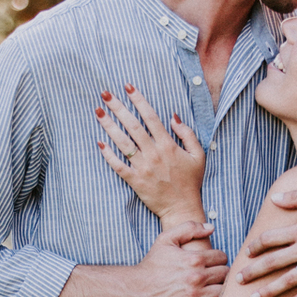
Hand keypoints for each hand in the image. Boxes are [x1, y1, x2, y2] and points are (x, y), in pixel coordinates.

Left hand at [96, 84, 205, 223]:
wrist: (182, 208)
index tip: (127, 87)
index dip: (138, 100)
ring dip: (109, 126)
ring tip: (98, 112)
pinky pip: (119, 166)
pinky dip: (108, 155)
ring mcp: (143, 167)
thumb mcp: (198, 155)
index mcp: (168, 145)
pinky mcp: (135, 181)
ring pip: (123, 143)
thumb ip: (187, 134)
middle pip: (132, 125)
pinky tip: (99, 142)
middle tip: (104, 94)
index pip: (150, 117)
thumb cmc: (191, 182)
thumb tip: (173, 117)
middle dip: (118, 108)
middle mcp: (154, 154)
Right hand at [128, 221, 227, 296]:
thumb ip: (189, 228)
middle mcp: (196, 277)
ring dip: (220, 291)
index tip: (213, 265)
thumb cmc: (152, 264)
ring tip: (213, 291)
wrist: (136, 290)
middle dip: (221, 275)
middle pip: (225, 275)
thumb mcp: (166, 239)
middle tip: (214, 278)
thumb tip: (211, 228)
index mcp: (193, 259)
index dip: (219, 260)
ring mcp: (194, 296)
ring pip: (223, 292)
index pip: (222, 257)